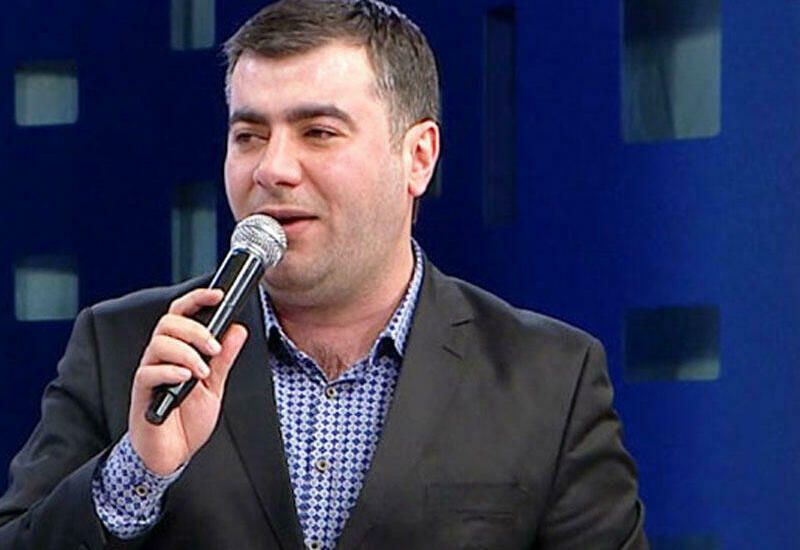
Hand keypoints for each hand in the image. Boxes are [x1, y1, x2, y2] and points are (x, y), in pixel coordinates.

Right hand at [128, 288, 247, 475]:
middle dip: (195, 330)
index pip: (181, 314)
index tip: (218, 295)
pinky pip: (148, 373)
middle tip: (214, 348)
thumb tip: (237, 330)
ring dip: (186, 352)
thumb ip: (224, 358)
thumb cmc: (188, 420)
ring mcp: (150, 374)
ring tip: (203, 371)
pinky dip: (170, 371)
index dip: (197, 299)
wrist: (173, 454)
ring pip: (158, 344)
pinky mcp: (142, 394)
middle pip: (169, 323)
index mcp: (179, 351)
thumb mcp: (215, 386)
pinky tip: (186, 378)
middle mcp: (161, 358)